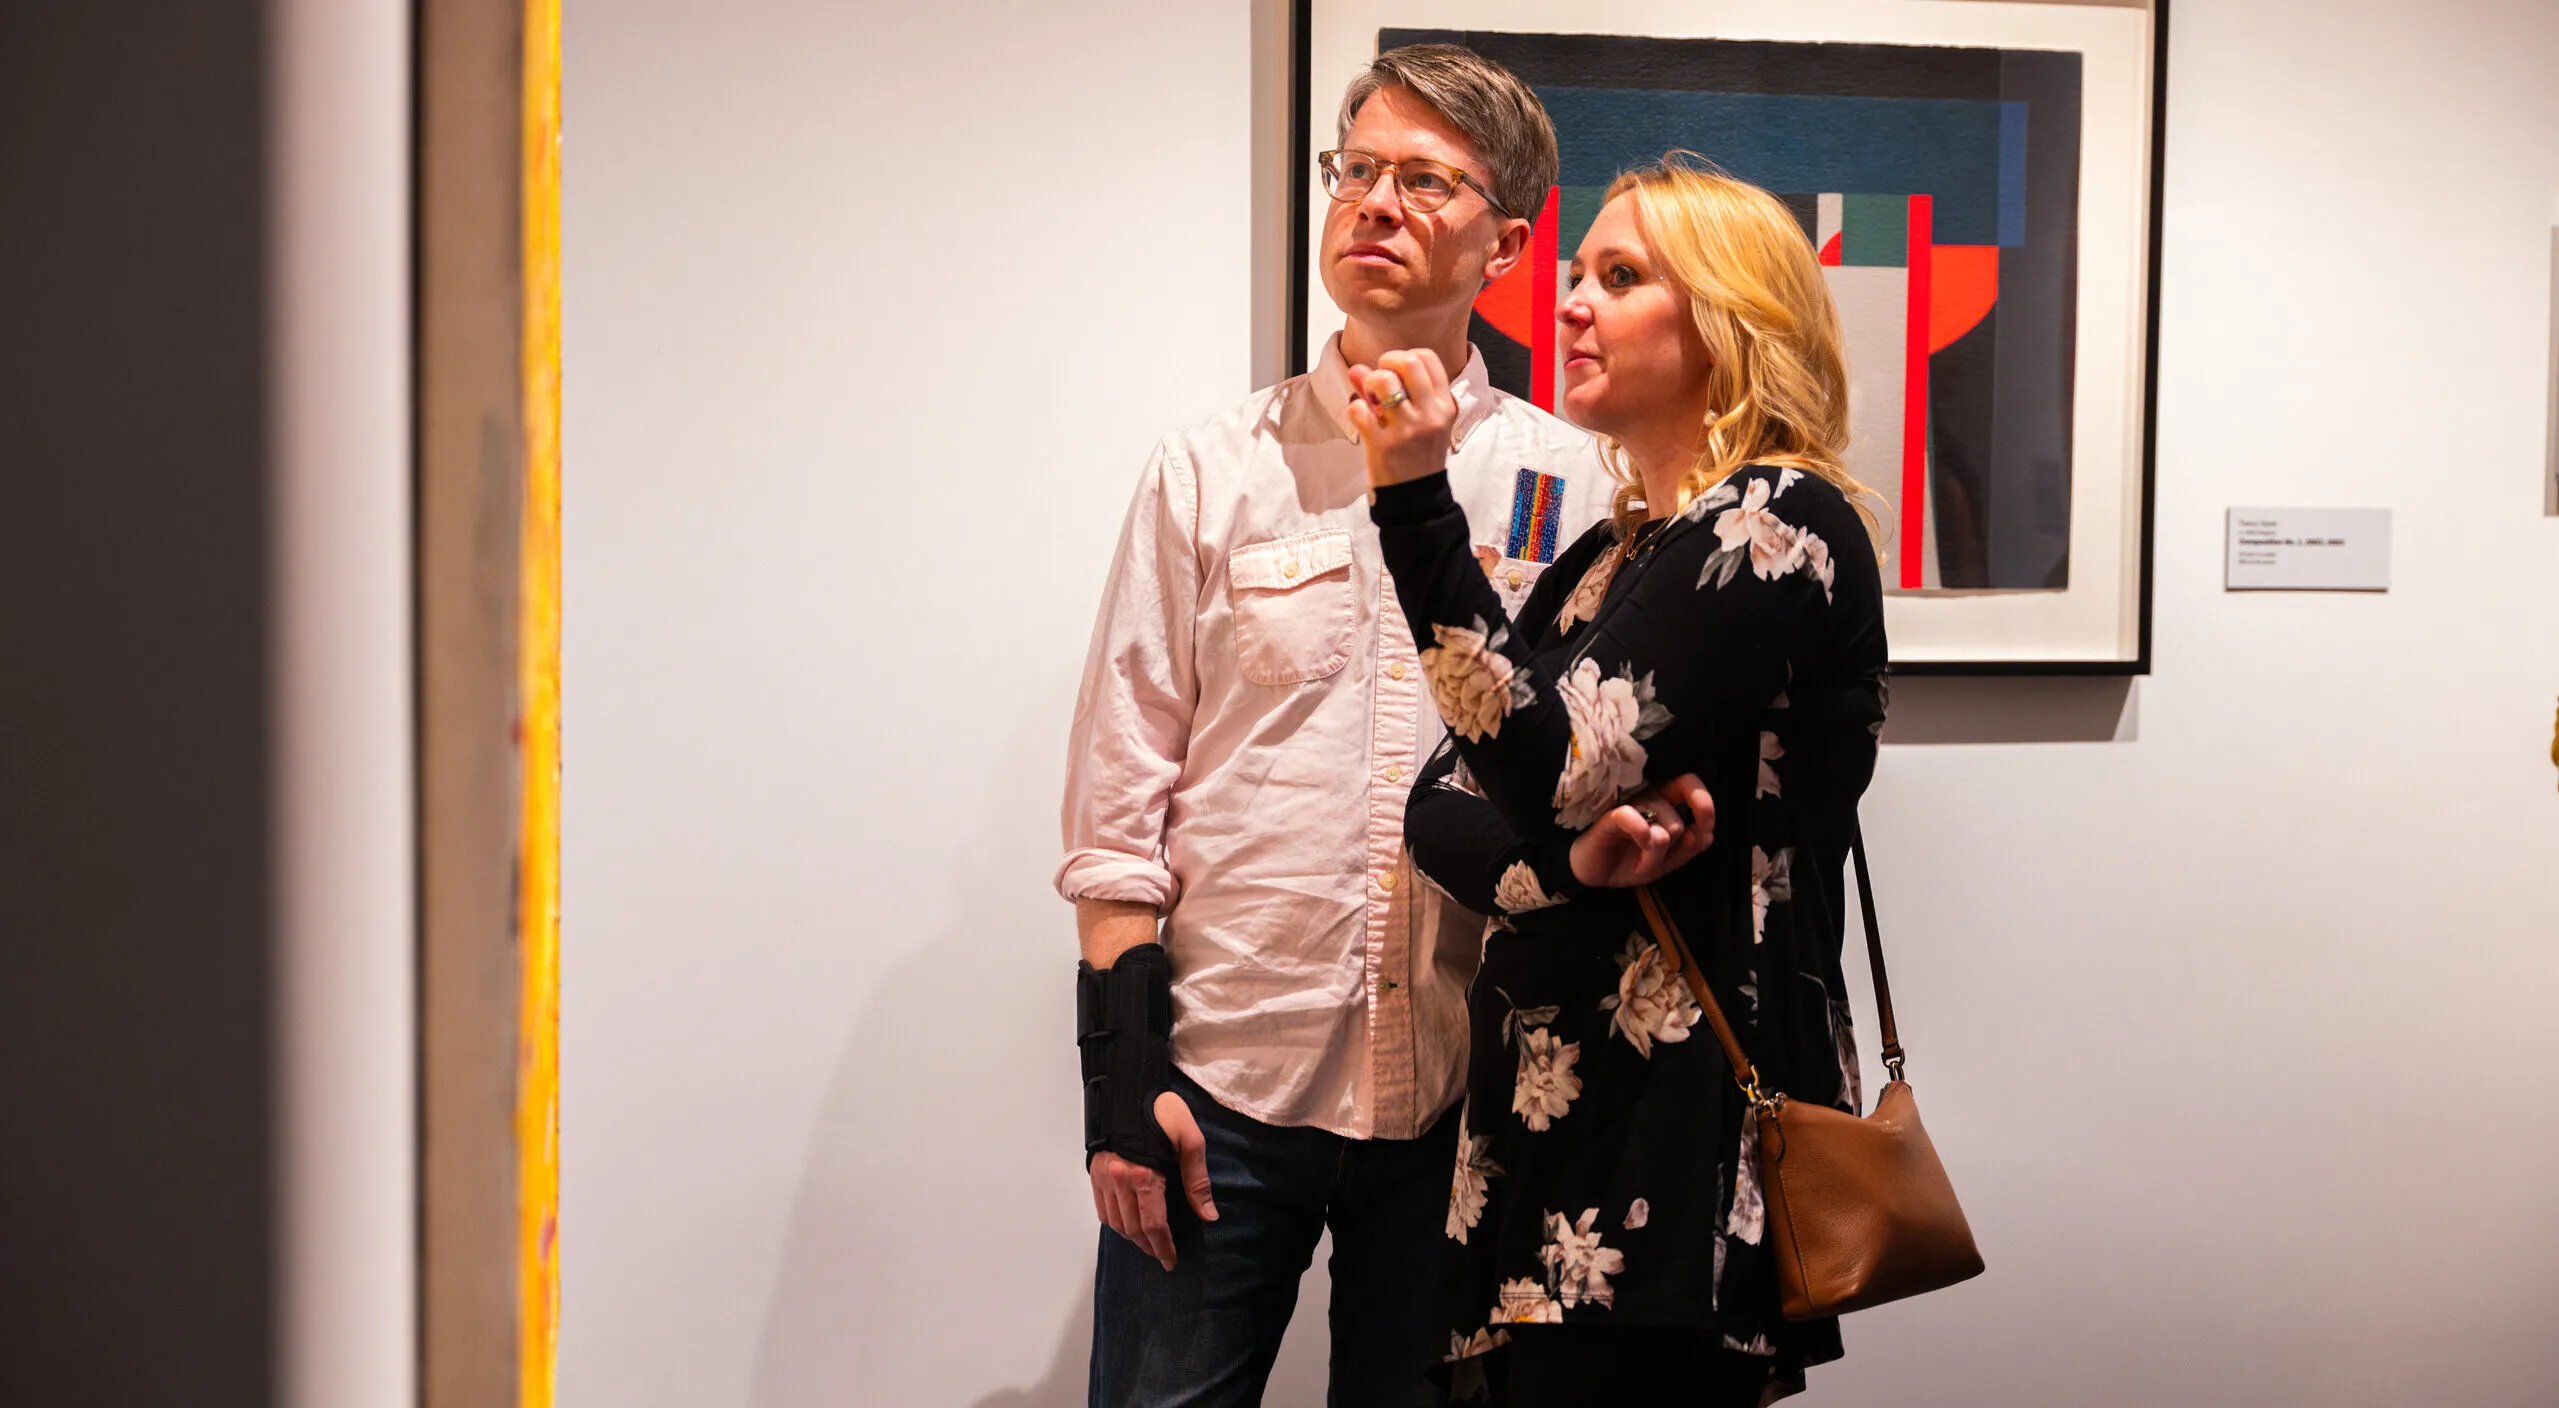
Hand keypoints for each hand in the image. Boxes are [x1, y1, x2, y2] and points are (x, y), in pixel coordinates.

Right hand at [1088, 1089, 1216, 1270]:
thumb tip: (1208, 1215)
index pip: (1153, 1225)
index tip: (1171, 1261)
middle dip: (1148, 1246)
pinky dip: (1113, 1222)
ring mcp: (1103, 1176)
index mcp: (1143, 1176)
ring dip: (1131, 1237)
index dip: (1163, 1247)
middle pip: (1132, 1228)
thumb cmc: (1161, 1110)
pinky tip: (1126, 1223)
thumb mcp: (1190, 1140)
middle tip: (1162, 1255)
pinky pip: (1101, 1208)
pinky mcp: (1094, 1170)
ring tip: (1147, 1242)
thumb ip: (1197, 1180)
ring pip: (1115, 1222)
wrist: (1127, 1085)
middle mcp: (1119, 1180)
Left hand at [1345, 348, 1457, 487]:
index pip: (1427, 358)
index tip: (1396, 371)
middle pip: (1408, 362)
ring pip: (1382, 381)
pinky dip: (1355, 409)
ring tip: (1370, 400)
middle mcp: (1430, 415)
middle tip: (1380, 380)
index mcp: (1444, 406)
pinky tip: (1363, 420)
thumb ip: (1393, 391)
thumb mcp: (1419, 422)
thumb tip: (1358, 369)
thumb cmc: (1418, 456)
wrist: (1417, 498)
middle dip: (1386, 363)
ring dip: (1369, 384)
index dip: (1406, 356)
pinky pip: (1358, 408)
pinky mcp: (1383, 445)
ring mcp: (1407, 430)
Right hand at [1569, 775, 1714, 887]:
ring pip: (1662, 823)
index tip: (1705, 826)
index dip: (1703, 803)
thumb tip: (1706, 834)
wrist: (1594, 876)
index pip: (1688, 784)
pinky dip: (1643, 835)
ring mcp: (1630, 807)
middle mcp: (1648, 800)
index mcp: (1664, 805)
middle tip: (1660, 857)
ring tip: (1642, 865)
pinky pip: (1633, 817)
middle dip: (1674, 843)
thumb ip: (1690, 848)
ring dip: (1656, 855)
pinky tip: (1640, 846)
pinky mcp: (1610, 816)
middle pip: (1677, 812)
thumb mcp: (1666, 862)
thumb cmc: (1629, 862)